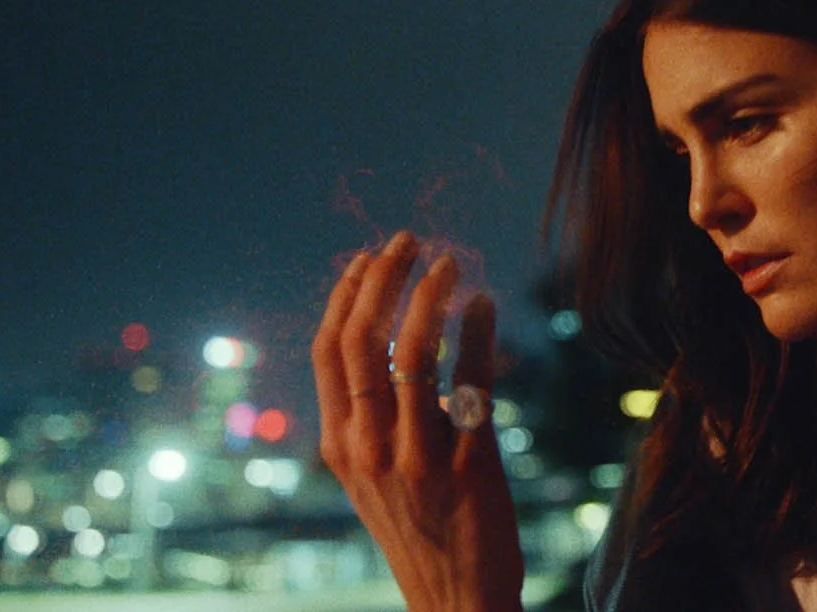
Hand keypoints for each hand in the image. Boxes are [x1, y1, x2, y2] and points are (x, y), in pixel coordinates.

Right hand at [312, 231, 522, 611]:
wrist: (456, 600)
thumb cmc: (419, 528)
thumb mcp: (373, 474)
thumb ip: (369, 417)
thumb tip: (383, 340)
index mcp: (339, 444)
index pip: (329, 350)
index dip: (348, 294)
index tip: (372, 256)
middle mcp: (368, 447)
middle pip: (362, 340)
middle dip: (385, 279)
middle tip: (412, 240)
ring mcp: (415, 458)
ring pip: (413, 354)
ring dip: (431, 297)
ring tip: (451, 262)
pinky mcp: (467, 467)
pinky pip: (470, 386)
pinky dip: (478, 336)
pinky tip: (486, 307)